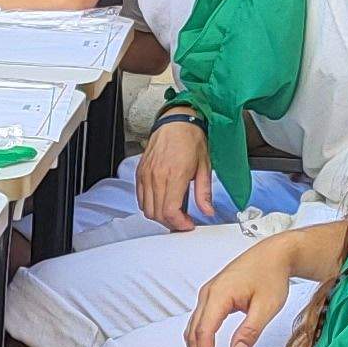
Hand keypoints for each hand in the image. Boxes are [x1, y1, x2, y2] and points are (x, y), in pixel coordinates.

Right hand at [137, 117, 209, 233]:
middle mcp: (157, 176)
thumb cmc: (191, 139)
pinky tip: (161, 202)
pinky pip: (140, 197)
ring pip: (146, 208)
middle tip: (183, 220)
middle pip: (157, 213)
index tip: (188, 224)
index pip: (170, 211)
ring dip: (159, 215)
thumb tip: (207, 210)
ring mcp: (146, 174)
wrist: (177, 122)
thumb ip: (204, 192)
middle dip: (171, 222)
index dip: (179, 223)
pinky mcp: (140, 172)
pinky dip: (149, 205)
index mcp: (174, 174)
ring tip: (173, 212)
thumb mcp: (204, 167)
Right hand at [188, 227, 306, 346]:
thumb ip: (250, 331)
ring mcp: (209, 293)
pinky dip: (201, 337)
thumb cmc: (271, 274)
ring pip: (194, 326)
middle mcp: (209, 293)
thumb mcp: (266, 306)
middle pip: (194, 330)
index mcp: (219, 295)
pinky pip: (201, 319)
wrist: (275, 254)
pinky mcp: (214, 295)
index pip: (204, 331)